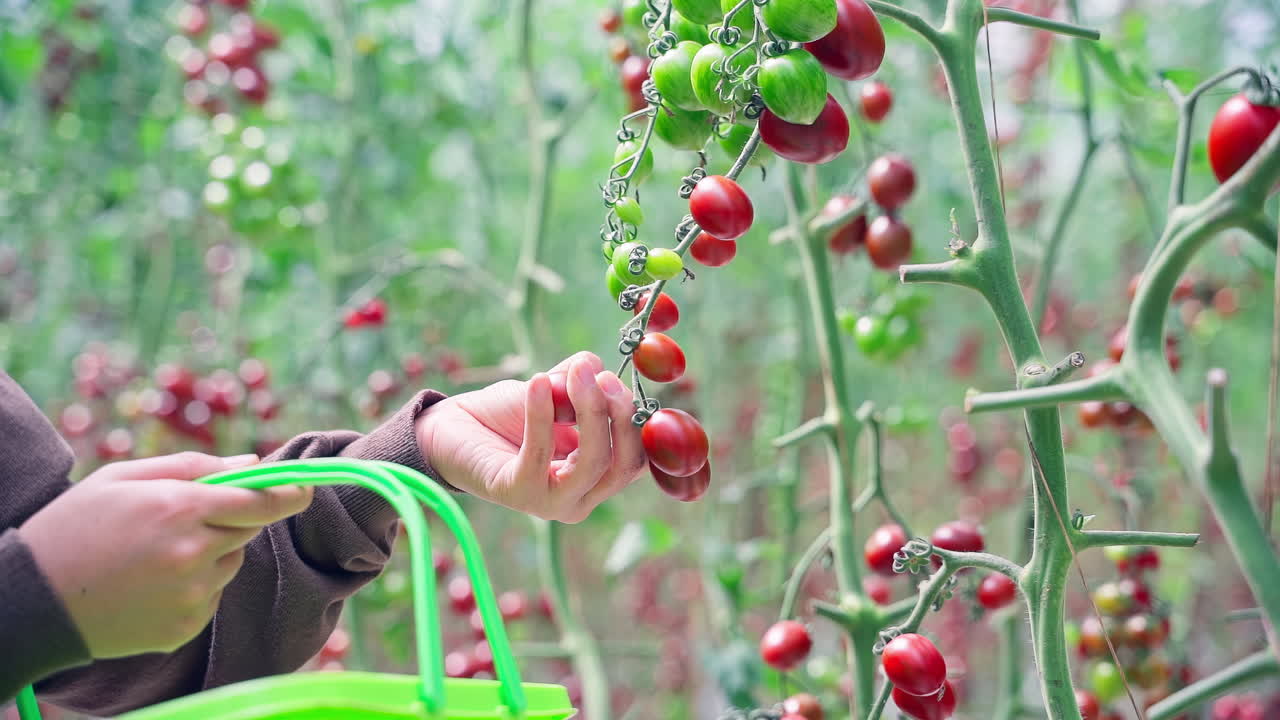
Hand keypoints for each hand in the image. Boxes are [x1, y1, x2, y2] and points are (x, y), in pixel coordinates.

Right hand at [19, 452, 313, 657]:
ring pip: (230, 562)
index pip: (260, 501)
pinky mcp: (184, 627)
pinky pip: (211, 595)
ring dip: (212, 552)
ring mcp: (191, 595)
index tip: (305, 489)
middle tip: (190, 515)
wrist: (33, 599)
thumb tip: (252, 464)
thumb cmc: (76, 525)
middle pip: (248, 529)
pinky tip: (152, 582)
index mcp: (180, 508)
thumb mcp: (124, 477)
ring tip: (157, 552)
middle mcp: (192, 553)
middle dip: (234, 517)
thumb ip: (193, 466)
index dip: (289, 494)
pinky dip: (195, 585)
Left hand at [415, 351, 646, 522]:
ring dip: (590, 412)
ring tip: (575, 374)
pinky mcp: (518, 495)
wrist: (451, 430)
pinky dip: (542, 415)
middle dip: (619, 417)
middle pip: (623, 465)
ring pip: (592, 464)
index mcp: (597, 476)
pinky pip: (540, 455)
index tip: (619, 379)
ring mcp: (552, 503)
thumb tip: (595, 366)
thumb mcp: (552, 391)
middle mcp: (581, 497)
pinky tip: (537, 382)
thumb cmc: (507, 415)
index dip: (638, 421)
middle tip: (602, 377)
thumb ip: (577, 380)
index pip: (638, 458)